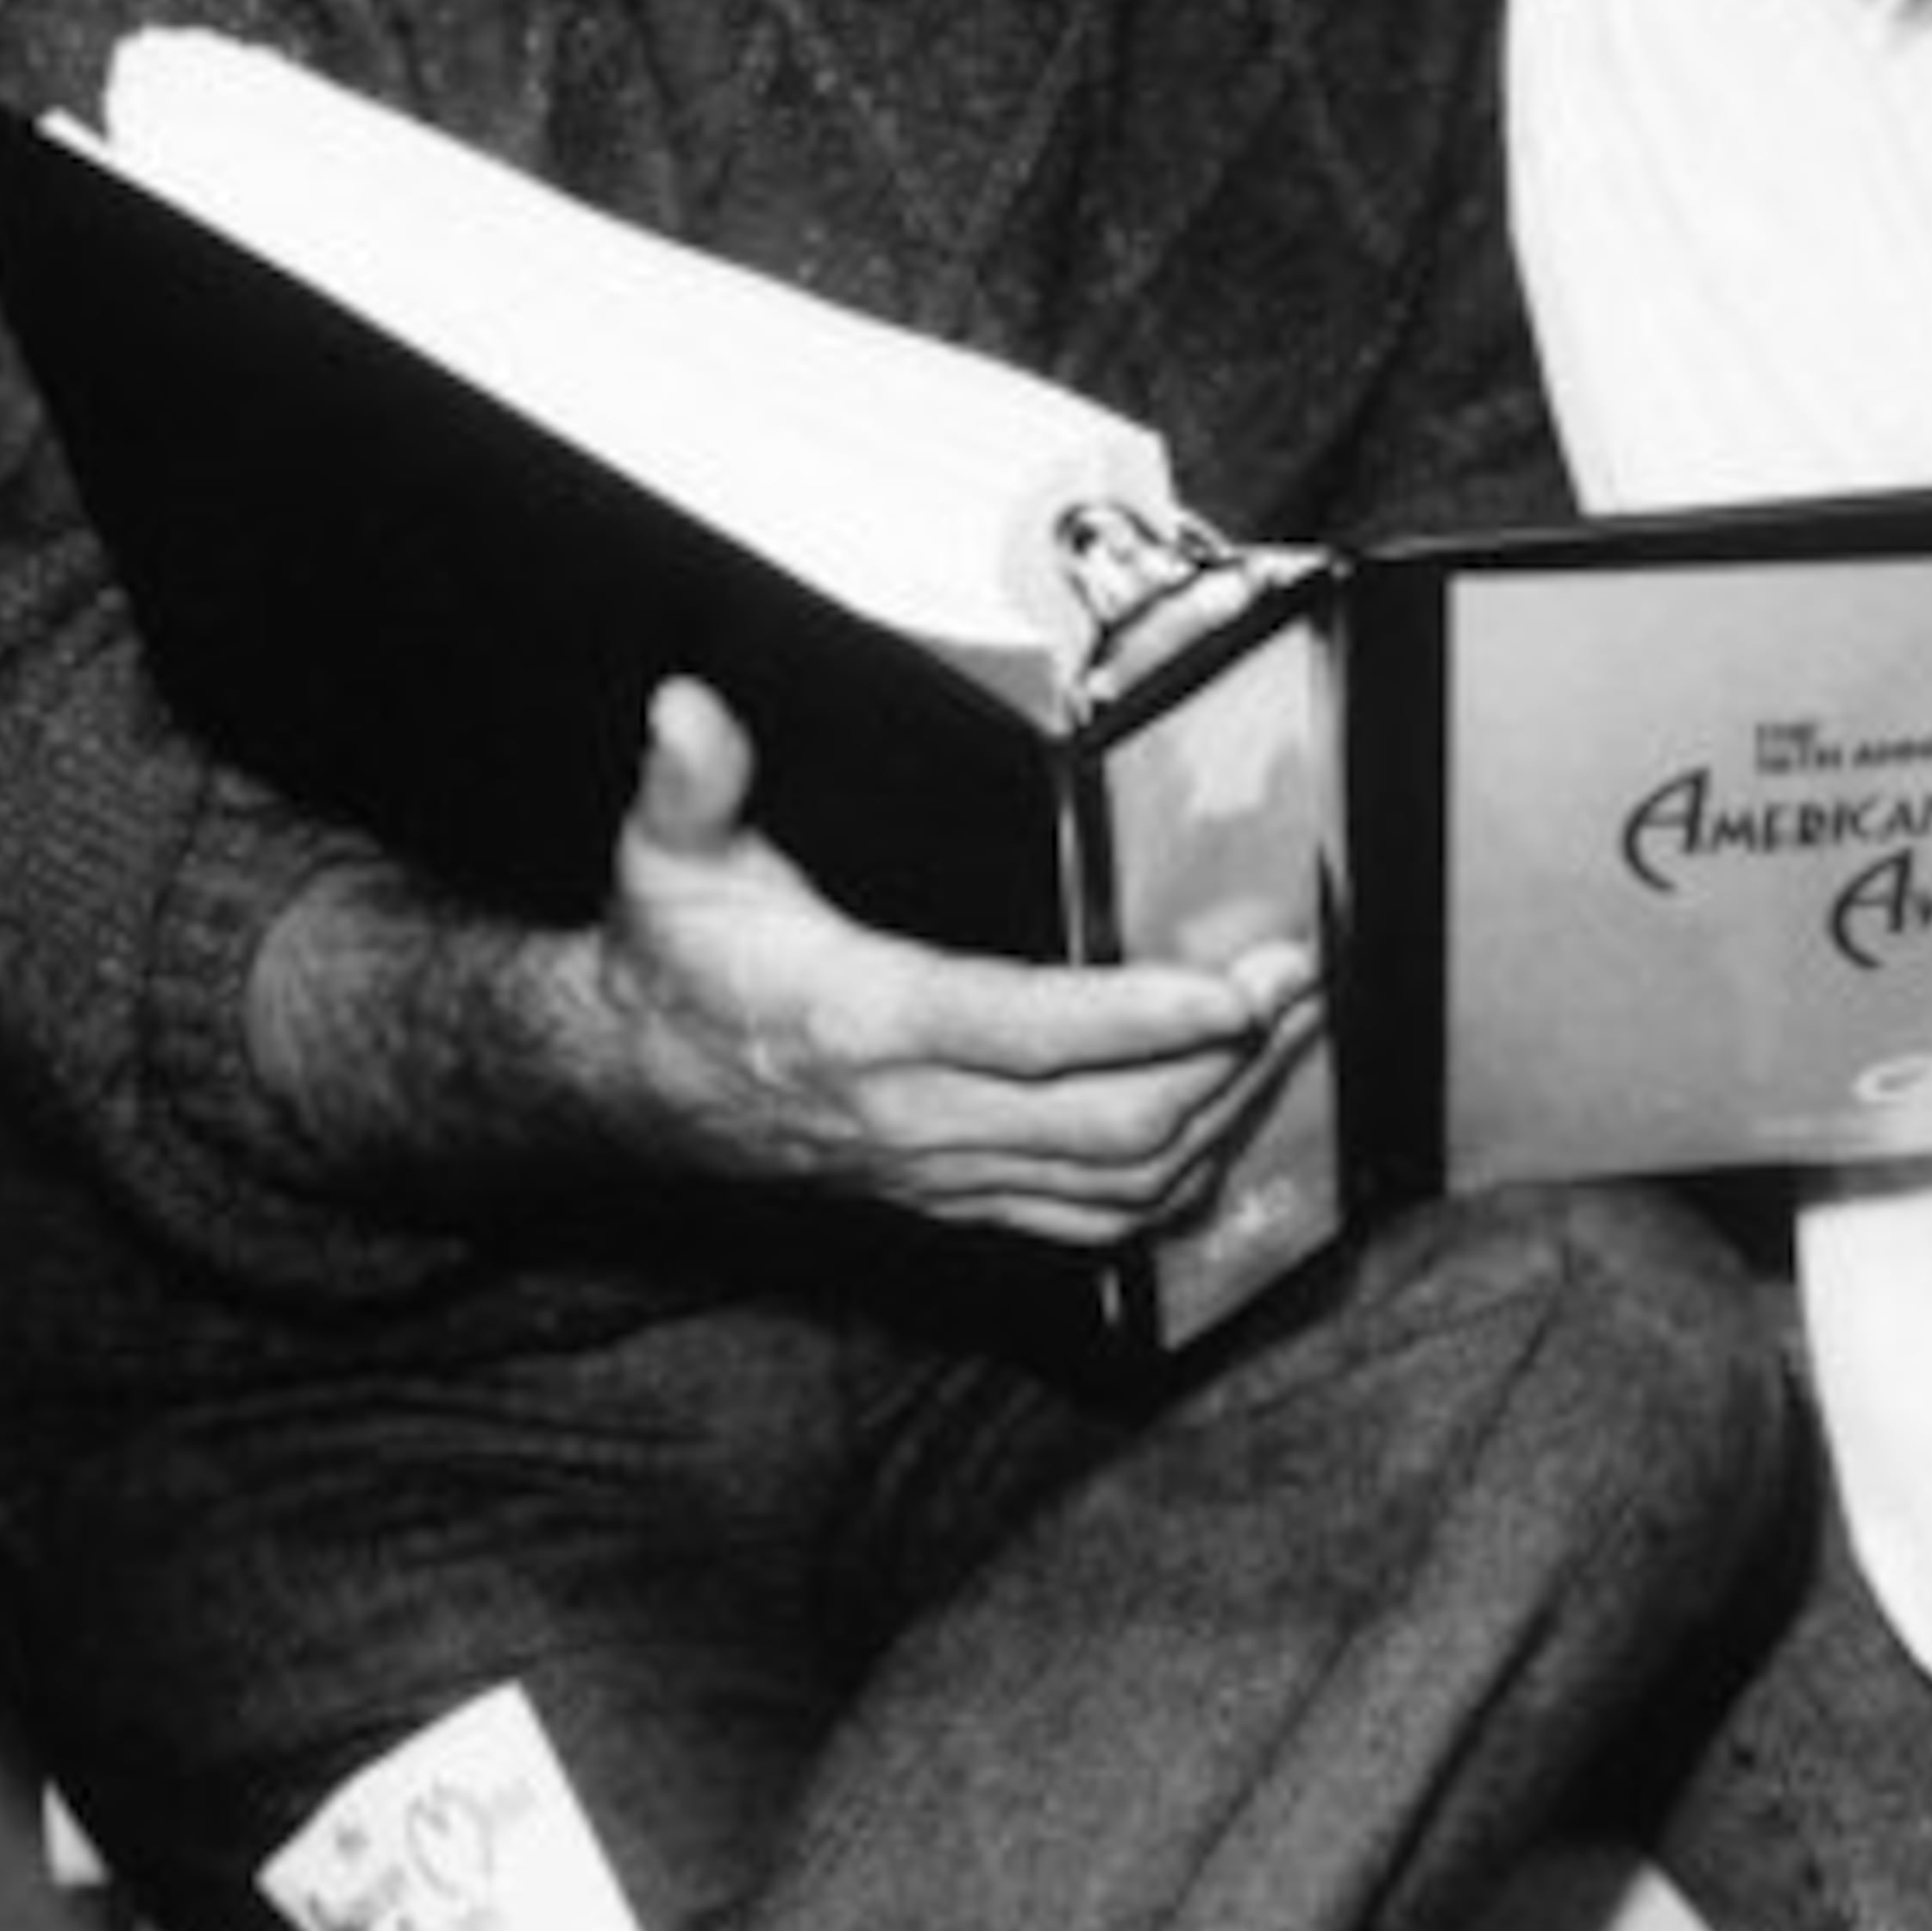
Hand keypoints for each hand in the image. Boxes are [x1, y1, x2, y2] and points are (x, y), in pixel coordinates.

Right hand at [587, 677, 1319, 1241]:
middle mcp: (914, 1117)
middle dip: (1230, 1060)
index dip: (1146, 1017)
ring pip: (1118, 1180)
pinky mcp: (957, 1201)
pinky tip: (1230, 1123)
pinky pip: (1090, 1223)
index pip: (1031, 1034)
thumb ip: (689, 783)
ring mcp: (943, 1173)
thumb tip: (686, 707)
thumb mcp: (664, 861)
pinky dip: (1176, 1184)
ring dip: (1225, 1116)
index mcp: (864, 1021)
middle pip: (1110, 1121)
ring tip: (1296, 1038)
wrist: (626, 1088)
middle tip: (1306, 985)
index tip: (1241, 985)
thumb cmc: (671, 963)